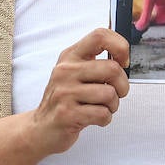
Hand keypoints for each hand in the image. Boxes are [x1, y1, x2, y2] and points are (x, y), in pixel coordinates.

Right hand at [27, 28, 129, 157]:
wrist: (42, 128)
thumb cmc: (65, 100)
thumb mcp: (74, 73)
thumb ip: (95, 62)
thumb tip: (123, 55)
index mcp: (71, 56)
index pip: (100, 36)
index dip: (120, 46)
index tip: (123, 61)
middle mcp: (66, 71)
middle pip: (112, 68)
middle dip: (123, 86)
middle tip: (116, 93)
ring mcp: (65, 92)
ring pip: (110, 94)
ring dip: (113, 105)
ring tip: (102, 107)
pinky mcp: (67, 114)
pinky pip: (102, 114)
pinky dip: (105, 119)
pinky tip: (95, 118)